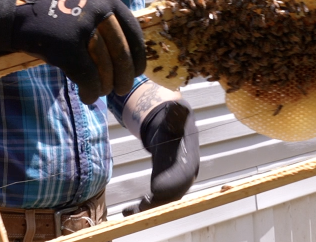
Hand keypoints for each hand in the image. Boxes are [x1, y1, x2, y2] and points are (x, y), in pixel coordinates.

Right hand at [0, 0, 145, 103]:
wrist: (14, 13)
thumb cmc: (50, 14)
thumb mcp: (83, 4)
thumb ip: (105, 21)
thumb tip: (128, 54)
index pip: (134, 31)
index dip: (138, 55)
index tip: (137, 71)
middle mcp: (98, 10)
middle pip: (122, 52)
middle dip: (125, 75)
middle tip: (122, 89)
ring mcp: (82, 28)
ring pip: (106, 67)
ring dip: (106, 86)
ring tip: (102, 93)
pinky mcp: (67, 47)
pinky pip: (88, 78)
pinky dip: (91, 92)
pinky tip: (88, 98)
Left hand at [123, 99, 198, 215]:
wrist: (178, 134)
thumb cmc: (174, 126)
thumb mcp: (174, 118)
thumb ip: (175, 113)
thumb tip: (176, 103)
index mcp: (187, 164)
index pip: (178, 182)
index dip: (165, 190)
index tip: (150, 193)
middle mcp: (186, 178)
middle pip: (172, 198)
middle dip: (154, 205)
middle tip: (134, 209)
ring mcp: (180, 186)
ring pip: (164, 203)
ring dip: (148, 210)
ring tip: (128, 212)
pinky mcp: (170, 190)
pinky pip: (159, 203)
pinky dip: (146, 208)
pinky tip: (129, 210)